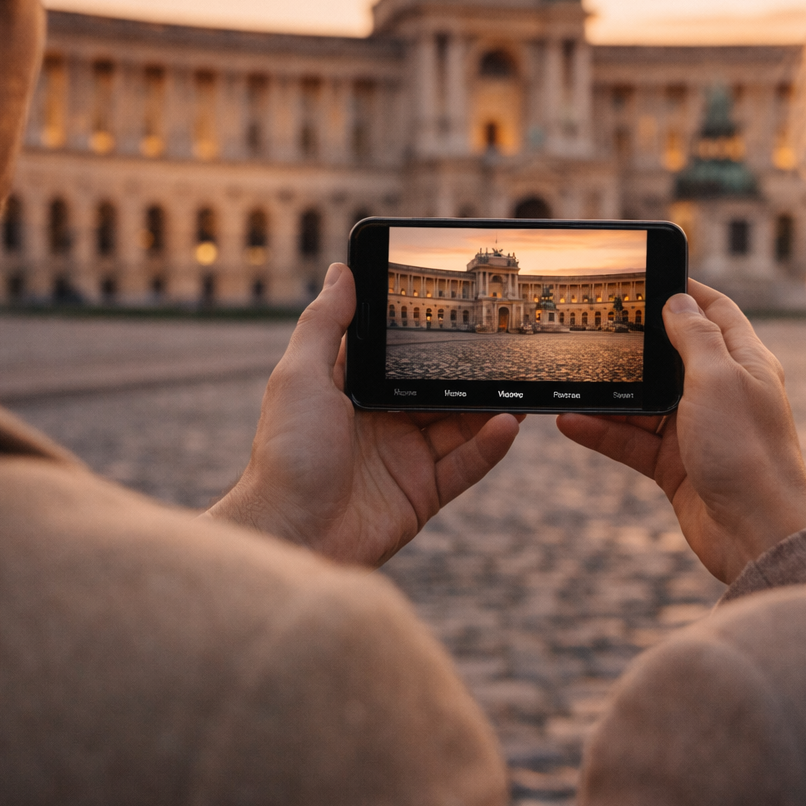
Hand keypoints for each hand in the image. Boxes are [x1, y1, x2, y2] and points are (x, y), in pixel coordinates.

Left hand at [208, 263, 523, 566]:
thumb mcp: (300, 377)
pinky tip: (508, 423)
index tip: (462, 305)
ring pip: (459, 424)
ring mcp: (403, 458)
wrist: (291, 535)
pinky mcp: (421, 494)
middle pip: (436, 388)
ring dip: (489, 405)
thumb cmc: (285, 454)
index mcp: (350, 390)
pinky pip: (464, 465)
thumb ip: (325, 324)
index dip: (427, 333)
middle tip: (508, 344)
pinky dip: (489, 446)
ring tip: (520, 381)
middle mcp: (379, 421)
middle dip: (470, 371)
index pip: (397, 353)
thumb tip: (341, 270)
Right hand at [556, 281, 805, 582]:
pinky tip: (571, 420)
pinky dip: (602, 431)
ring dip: (608, 393)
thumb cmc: (747, 450)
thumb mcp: (718, 378)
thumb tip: (676, 300)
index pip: (716, 311)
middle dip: (634, 342)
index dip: (686, 290)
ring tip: (571, 379)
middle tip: (592, 323)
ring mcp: (697, 430)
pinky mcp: (675, 465)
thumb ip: (694, 336)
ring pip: (643, 401)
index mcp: (745, 362)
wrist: (755, 533)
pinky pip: (631, 440)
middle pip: (671, 355)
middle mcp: (722, 392)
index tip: (649, 274)